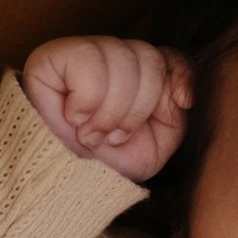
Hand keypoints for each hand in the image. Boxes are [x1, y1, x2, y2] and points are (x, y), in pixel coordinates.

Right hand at [21, 36, 191, 182]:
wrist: (62, 186)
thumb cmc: (107, 166)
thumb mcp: (157, 145)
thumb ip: (177, 113)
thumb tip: (186, 92)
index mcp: (140, 73)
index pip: (169, 55)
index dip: (179, 75)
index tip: (185, 101)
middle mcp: (113, 56)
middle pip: (148, 57)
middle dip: (136, 109)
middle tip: (113, 137)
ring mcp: (83, 51)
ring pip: (120, 59)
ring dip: (109, 112)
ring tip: (91, 134)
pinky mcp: (52, 56)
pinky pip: (88, 62)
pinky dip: (86, 101)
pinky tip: (74, 117)